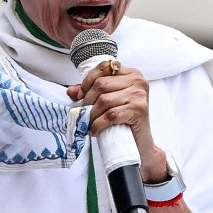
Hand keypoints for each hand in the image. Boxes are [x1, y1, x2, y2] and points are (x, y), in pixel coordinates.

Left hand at [66, 59, 165, 179]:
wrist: (141, 145)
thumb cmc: (124, 122)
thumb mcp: (108, 103)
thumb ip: (91, 93)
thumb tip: (71, 91)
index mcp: (132, 74)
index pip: (105, 66)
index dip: (88, 80)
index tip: (80, 96)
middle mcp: (138, 81)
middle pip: (101, 84)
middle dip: (88, 100)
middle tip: (84, 113)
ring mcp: (139, 95)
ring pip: (104, 100)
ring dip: (91, 115)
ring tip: (88, 123)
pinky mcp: (139, 110)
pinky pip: (110, 115)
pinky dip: (98, 124)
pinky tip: (95, 131)